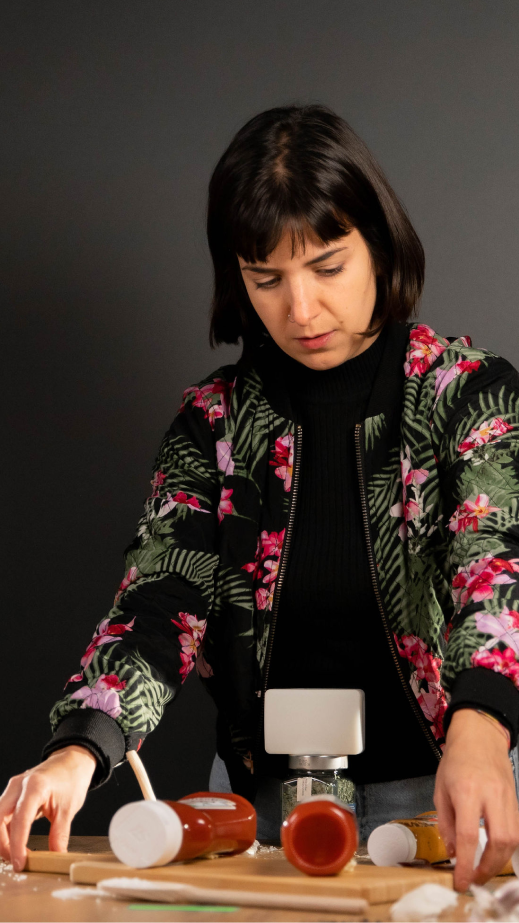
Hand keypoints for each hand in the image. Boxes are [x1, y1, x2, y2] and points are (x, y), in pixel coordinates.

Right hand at [0, 745, 95, 870]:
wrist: (72, 761)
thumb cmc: (71, 780)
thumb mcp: (69, 808)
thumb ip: (60, 834)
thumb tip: (55, 857)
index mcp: (34, 786)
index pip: (20, 820)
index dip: (17, 845)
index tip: (20, 864)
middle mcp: (18, 786)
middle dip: (2, 844)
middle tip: (16, 861)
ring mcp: (13, 789)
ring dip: (2, 839)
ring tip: (16, 855)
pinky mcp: (12, 794)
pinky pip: (2, 816)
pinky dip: (5, 832)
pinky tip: (16, 844)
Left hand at [434, 708, 518, 890]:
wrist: (480, 736)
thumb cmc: (455, 761)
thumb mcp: (440, 790)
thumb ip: (446, 823)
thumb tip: (453, 853)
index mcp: (467, 792)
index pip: (468, 836)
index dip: (465, 865)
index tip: (460, 883)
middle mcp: (491, 796)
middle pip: (500, 842)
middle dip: (489, 868)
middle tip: (475, 879)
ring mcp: (508, 798)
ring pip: (513, 839)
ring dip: (500, 860)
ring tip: (484, 869)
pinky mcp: (516, 800)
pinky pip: (517, 830)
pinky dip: (508, 846)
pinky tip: (496, 852)